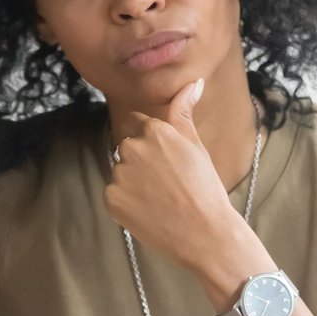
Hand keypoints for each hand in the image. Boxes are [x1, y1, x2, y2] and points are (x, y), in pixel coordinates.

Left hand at [103, 78, 232, 269]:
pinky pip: (115, 196)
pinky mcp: (111, 199)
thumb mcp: (196, 145)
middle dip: (142, 164)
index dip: (153, 145)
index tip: (166, 162)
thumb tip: (193, 82)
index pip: (139, 125)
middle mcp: (132, 147)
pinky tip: (149, 212)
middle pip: (129, 150)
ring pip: (121, 173)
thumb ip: (184, 111)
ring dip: (134, 184)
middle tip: (168, 185)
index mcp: (154, 131)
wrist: (205, 233)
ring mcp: (119, 174)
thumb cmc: (205, 188)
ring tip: (160, 200)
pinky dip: (127, 204)